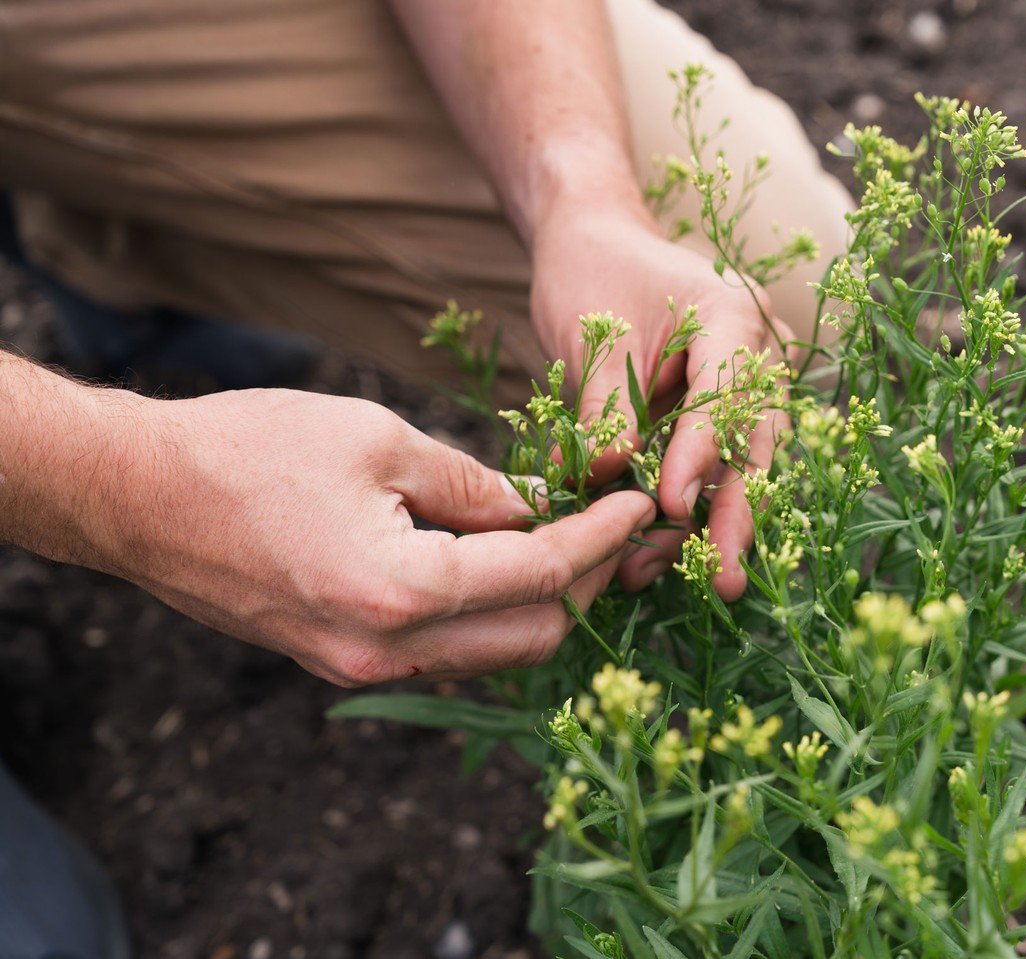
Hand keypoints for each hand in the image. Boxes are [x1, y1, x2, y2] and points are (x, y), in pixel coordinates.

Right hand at [92, 389, 654, 684]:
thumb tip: (535, 507)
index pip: (542, 574)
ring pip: (496, 653)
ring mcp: (364, 667)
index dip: (602, 535)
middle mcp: (389, 651)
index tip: (639, 503)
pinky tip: (501, 562)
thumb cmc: (250, 449)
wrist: (139, 497)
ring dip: (543, 603)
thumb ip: (472, 483)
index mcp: (402, 591)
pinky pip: (449, 652)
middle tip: (610, 524)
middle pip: (535, 635)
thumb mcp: (379, 438)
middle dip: (588, 580)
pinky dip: (490, 614)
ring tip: (566, 539)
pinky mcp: (345, 662)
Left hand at [529, 204, 790, 601]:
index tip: (668, 503)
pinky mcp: (721, 417)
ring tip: (657, 574)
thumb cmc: (592, 272)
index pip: (726, 394)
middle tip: (719, 579)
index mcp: (733, 316)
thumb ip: (605, 405)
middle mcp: (758, 355)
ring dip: (702, 526)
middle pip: (753, 445)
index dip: (699, 453)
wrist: (595, 241)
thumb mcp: (592, 335)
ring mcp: (747, 388)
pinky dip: (682, 512)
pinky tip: (651, 556)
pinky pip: (711, 472)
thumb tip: (603, 476)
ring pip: (738, 469)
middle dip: (733, 516)